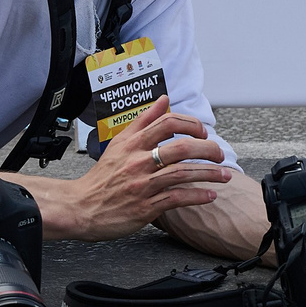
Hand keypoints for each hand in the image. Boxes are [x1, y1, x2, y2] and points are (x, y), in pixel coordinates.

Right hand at [56, 97, 232, 240]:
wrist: (80, 207)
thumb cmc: (102, 177)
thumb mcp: (119, 143)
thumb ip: (143, 121)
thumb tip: (163, 99)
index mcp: (132, 143)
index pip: (168, 123)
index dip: (192, 125)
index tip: (203, 133)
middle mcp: (138, 161)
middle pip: (182, 147)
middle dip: (208, 149)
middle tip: (219, 154)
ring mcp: (142, 184)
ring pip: (183, 173)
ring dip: (210, 174)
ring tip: (225, 175)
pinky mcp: (145, 206)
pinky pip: (177, 198)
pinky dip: (197, 196)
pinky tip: (210, 195)